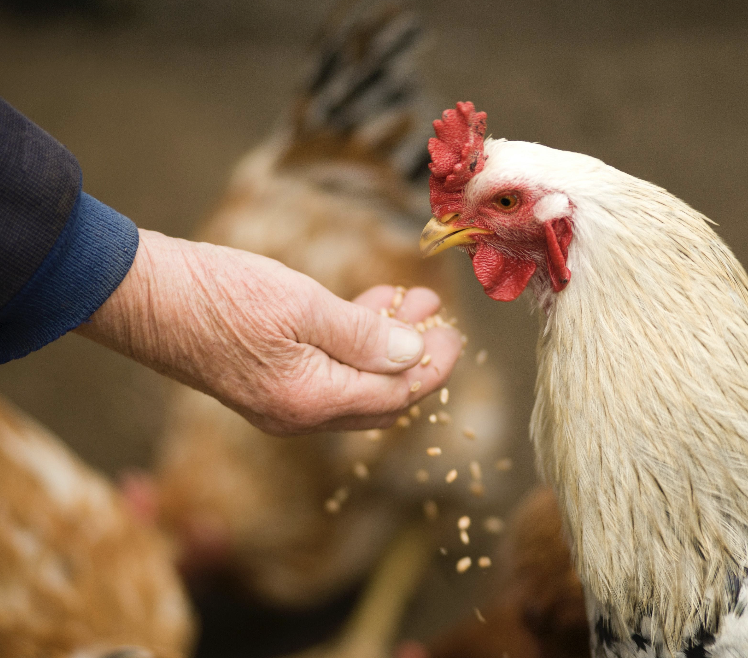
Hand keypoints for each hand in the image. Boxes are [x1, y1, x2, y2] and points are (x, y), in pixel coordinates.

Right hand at [75, 229, 461, 434]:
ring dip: (386, 344)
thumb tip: (415, 355)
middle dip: (414, 358)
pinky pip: (326, 371)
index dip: (432, 367)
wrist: (140, 296)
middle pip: (380, 397)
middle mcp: (299, 414)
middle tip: (437, 319)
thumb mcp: (302, 307)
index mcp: (312, 401)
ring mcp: (280, 401)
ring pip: (354, 381)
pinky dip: (352, 342)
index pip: (396, 396)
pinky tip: (367, 306)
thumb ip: (364, 335)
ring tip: (411, 301)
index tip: (453, 334)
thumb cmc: (218, 295)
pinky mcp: (266, 380)